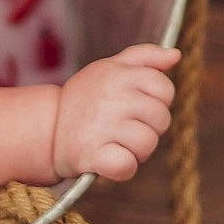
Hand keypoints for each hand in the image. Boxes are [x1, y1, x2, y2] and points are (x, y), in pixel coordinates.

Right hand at [51, 44, 179, 181]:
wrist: (48, 128)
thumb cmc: (85, 98)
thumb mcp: (110, 68)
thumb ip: (145, 57)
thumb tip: (176, 55)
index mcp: (119, 74)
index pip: (165, 88)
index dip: (157, 101)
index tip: (138, 105)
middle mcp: (112, 97)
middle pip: (161, 118)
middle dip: (149, 127)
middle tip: (126, 127)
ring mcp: (102, 126)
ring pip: (147, 143)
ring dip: (137, 151)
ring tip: (117, 143)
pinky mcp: (92, 155)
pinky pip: (127, 166)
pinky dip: (123, 168)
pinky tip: (110, 159)